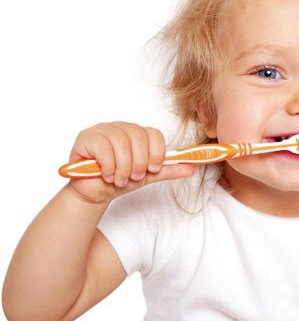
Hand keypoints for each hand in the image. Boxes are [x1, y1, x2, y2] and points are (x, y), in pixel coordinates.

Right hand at [66, 122, 193, 204]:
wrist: (94, 192)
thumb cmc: (119, 180)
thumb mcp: (147, 176)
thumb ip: (168, 170)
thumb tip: (191, 168)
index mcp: (137, 134)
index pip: (154, 133)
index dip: (157, 152)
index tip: (153, 169)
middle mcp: (121, 128)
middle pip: (138, 136)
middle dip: (140, 162)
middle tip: (135, 178)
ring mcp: (103, 130)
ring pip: (121, 142)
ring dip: (124, 167)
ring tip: (120, 180)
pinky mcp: (86, 137)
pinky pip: (102, 147)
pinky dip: (108, 165)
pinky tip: (107, 175)